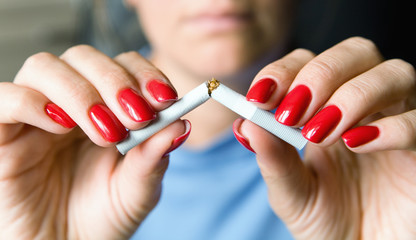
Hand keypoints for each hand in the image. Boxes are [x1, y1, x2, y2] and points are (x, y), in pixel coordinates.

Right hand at [0, 46, 188, 238]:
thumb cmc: (103, 218)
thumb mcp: (137, 190)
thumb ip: (155, 157)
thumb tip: (182, 124)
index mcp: (107, 108)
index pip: (123, 65)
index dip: (144, 74)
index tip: (165, 99)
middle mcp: (71, 104)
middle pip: (84, 57)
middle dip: (115, 82)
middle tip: (136, 118)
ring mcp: (35, 116)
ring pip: (45, 67)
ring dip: (82, 93)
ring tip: (105, 132)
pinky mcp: (3, 136)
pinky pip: (5, 98)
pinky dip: (33, 103)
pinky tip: (61, 126)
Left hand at [235, 37, 415, 238]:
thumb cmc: (326, 221)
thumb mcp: (291, 192)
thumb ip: (272, 159)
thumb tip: (246, 123)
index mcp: (324, 108)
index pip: (308, 63)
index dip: (284, 72)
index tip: (259, 97)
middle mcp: (363, 106)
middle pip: (355, 52)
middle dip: (320, 74)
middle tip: (293, 113)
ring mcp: (397, 123)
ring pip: (394, 73)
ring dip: (352, 95)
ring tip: (321, 133)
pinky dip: (391, 128)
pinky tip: (357, 145)